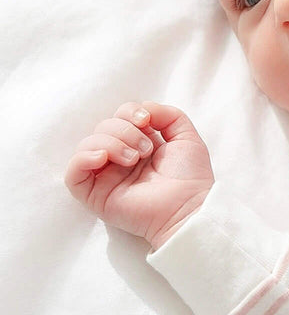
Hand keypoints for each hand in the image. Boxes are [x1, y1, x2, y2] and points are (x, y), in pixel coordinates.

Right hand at [65, 101, 213, 249]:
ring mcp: (105, 176)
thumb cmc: (190, 176)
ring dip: (111, 143)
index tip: (147, 121)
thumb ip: (168, 114)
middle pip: (103, 127)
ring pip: (87, 145)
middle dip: (124, 130)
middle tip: (145, 150)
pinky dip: (84, 158)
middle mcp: (119, 157)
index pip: (119, 116)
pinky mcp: (94, 195)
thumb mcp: (186, 136)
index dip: (129, 112)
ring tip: (133, 159)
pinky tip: (103, 158)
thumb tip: (143, 108)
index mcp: (138, 143)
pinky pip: (72, 172)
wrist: (188, 206)